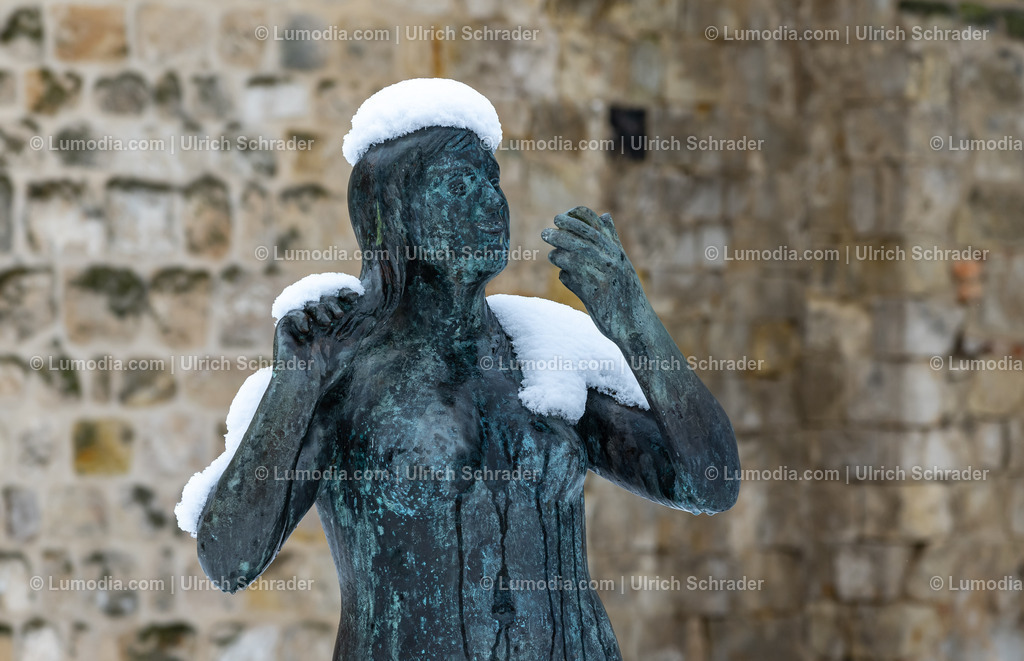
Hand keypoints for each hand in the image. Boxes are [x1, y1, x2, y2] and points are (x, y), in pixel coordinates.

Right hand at [272, 290, 360, 392]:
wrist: (303, 385)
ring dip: (319, 309)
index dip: (345, 295)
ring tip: (326, 323)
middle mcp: (316, 321)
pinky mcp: (286, 328)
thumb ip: (359, 333)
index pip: (338, 302)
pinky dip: (300, 317)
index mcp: (331, 324)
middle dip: (332, 303)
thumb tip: (373, 317)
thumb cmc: (326, 372)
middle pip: (324, 300)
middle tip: (339, 314)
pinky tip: (307, 329)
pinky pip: (292, 314)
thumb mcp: (347, 350)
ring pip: (309, 304)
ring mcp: (301, 323)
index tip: (354, 296)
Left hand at [541, 206, 649, 339]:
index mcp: (616, 251)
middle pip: (580, 239)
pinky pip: (570, 279)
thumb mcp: (622, 262)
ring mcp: (603, 277)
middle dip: (559, 234)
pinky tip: (564, 276)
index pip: (594, 223)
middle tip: (545, 233)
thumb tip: (604, 216)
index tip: (560, 218)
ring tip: (553, 256)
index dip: (574, 217)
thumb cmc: (626, 292)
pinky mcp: (594, 295)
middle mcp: (611, 261)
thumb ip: (612, 240)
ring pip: (573, 257)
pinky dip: (565, 276)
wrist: (636, 325)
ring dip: (558, 255)